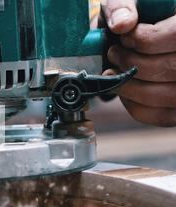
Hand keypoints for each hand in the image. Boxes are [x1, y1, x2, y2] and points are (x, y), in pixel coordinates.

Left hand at [103, 0, 175, 126]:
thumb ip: (123, 7)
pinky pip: (162, 116)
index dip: (145, 40)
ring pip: (167, 96)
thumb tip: (122, 24)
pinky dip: (135, 106)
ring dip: (129, 86)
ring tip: (115, 71)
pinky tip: (125, 89)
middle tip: (114, 54)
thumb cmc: (137, 20)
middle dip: (132, 63)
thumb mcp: (131, 4)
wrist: (139, 40)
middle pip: (172, 69)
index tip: (125, 37)